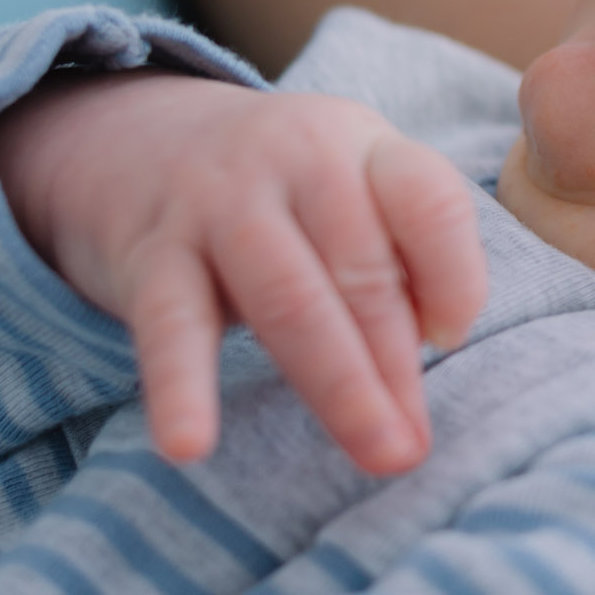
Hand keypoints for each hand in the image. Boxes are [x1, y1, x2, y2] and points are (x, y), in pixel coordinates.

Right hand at [0, 71, 486, 471]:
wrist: (141, 140)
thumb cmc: (284, 191)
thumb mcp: (352, 188)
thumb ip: (400, 259)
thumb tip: (432, 351)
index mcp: (361, 146)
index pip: (427, 199)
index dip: (454, 275)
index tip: (450, 338)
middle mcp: (295, 161)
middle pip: (361, 269)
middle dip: (396, 366)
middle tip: (413, 448)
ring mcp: (217, 203)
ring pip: (288, 300)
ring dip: (339, 386)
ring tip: (375, 455)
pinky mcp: (152, 254)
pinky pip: (170, 326)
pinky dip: (180, 387)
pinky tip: (187, 446)